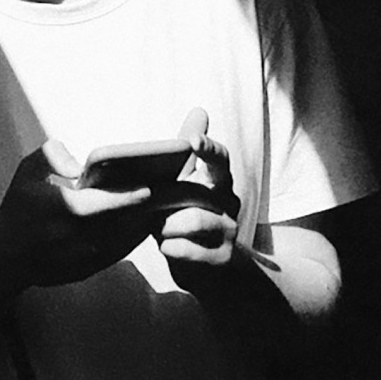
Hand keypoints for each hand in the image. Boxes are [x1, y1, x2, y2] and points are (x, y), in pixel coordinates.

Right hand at [0, 139, 157, 287]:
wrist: (7, 254)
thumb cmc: (20, 207)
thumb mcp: (28, 171)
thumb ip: (52, 154)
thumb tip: (77, 164)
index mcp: (64, 210)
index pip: (103, 203)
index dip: (128, 196)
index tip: (150, 188)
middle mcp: (78, 237)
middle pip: (122, 222)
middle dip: (146, 207)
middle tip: (172, 192)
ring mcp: (85, 256)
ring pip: (126, 239)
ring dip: (146, 223)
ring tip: (166, 204)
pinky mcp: (90, 269)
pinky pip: (121, 251)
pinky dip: (135, 237)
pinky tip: (147, 221)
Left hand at [155, 113, 241, 286]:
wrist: (210, 269)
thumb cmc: (188, 219)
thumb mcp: (188, 183)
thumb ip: (189, 151)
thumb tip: (199, 110)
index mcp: (219, 181)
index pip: (220, 159)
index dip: (207, 147)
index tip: (191, 140)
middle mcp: (230, 203)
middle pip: (205, 191)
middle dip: (172, 196)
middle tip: (150, 201)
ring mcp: (230, 231)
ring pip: (195, 221)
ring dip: (167, 225)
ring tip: (157, 229)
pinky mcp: (224, 259)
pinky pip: (191, 250)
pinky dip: (173, 248)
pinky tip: (166, 247)